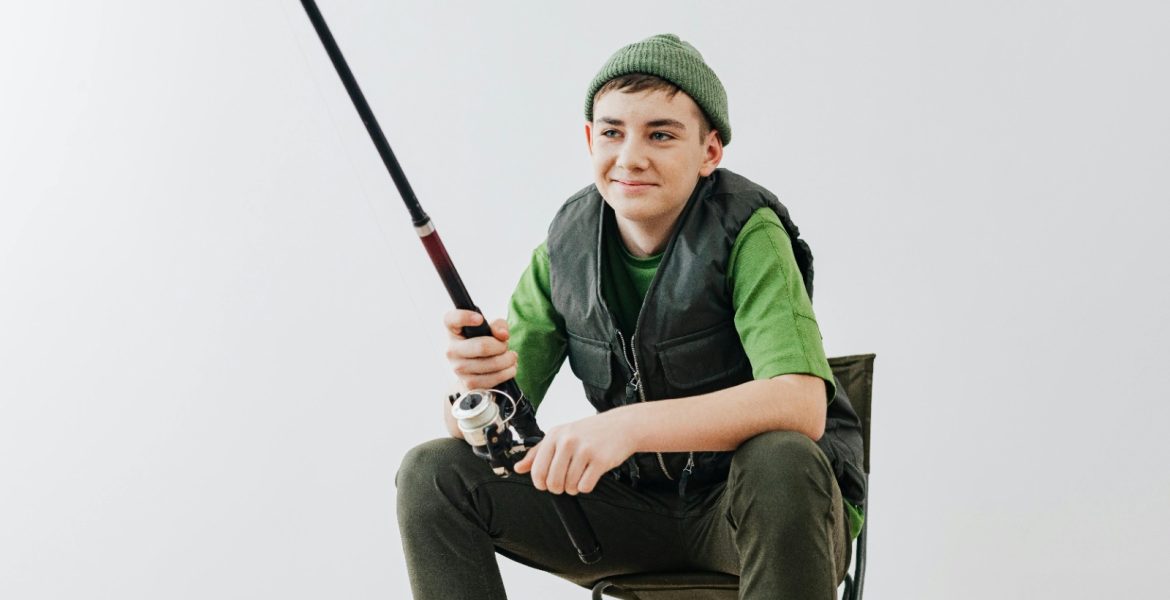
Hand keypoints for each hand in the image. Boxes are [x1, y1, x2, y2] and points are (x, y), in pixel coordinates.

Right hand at [443, 309, 516, 391]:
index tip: (480, 319)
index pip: (451, 319)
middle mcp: (451, 350)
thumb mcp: (491, 328)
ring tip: (511, 357)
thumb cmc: (484, 342)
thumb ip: (498, 326)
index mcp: (453, 331)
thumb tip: (503, 335)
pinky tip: (509, 368)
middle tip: (505, 345)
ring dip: (508, 360)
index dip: (465, 317)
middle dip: (501, 346)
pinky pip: (492, 379)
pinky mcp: (467, 384)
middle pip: (482, 346)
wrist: (478, 369)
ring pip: (491, 364)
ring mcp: (458, 369)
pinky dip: (507, 373)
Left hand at [513, 412, 635, 494]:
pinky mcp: (600, 460)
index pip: (537, 470)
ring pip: (569, 486)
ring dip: (573, 488)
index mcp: (554, 435)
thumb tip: (518, 468)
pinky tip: (589, 476)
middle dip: (558, 488)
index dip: (541, 483)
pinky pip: (585, 486)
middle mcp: (567, 441)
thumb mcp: (561, 435)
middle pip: (552, 481)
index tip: (547, 483)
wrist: (622, 425)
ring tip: (579, 476)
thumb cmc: (590, 431)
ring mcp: (584, 450)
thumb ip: (538, 452)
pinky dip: (586, 487)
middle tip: (565, 482)